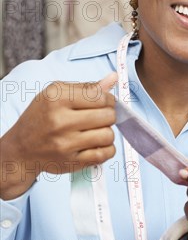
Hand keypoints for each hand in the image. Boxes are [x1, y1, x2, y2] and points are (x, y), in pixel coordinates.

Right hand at [1, 73, 117, 199]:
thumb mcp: (56, 94)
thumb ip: (86, 87)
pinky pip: (104, 154)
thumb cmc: (42, 117)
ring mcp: (66, 144)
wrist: (21, 148)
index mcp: (57, 99)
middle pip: (108, 116)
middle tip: (100, 117)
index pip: (100, 96)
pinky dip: (106, 149)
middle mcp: (60, 121)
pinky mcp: (71, 161)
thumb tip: (113, 78)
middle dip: (109, 115)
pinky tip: (97, 144)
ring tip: (97, 130)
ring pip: (108, 136)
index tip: (104, 102)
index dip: (108, 99)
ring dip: (107, 132)